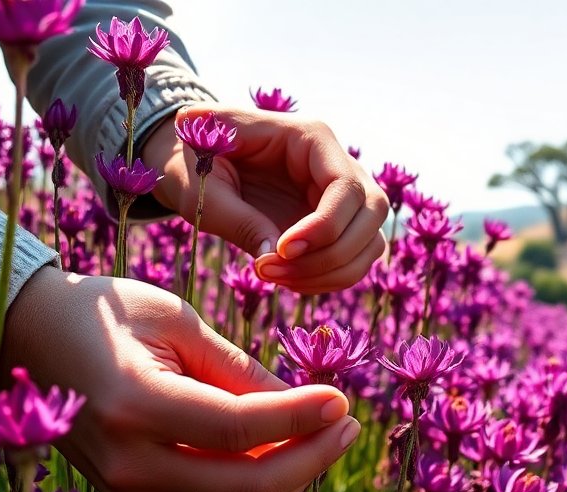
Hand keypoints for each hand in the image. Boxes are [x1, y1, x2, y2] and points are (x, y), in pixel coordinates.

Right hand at [0, 268, 360, 491]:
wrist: (27, 338)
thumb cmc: (107, 313)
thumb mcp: (178, 321)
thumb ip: (241, 371)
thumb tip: (312, 406)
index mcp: (134, 404)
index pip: (242, 431)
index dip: (303, 419)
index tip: (343, 400)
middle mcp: (127, 462)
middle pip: (249, 489)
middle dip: (312, 459)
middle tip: (346, 424)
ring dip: (291, 483)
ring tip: (320, 437)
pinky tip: (279, 454)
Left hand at [144, 104, 389, 294]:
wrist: (196, 165)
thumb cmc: (194, 161)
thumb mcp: (201, 181)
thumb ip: (234, 213)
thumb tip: (271, 254)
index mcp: (311, 138)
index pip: (346, 186)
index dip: (323, 226)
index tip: (282, 251)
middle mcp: (340, 165)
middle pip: (372, 215)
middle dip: (330, 255)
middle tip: (272, 271)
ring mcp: (345, 198)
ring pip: (370, 243)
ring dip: (331, 273)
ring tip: (275, 278)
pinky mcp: (339, 227)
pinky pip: (354, 261)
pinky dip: (327, 280)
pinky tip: (286, 280)